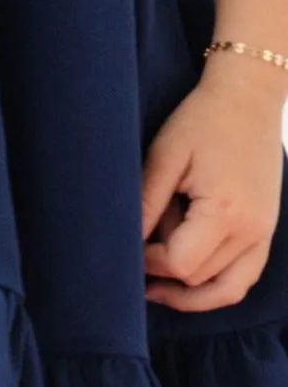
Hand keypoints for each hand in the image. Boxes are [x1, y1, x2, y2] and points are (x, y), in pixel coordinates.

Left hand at [142, 54, 286, 310]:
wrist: (248, 96)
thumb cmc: (202, 121)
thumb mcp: (163, 157)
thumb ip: (144, 205)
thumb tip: (121, 245)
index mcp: (226, 211)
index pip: (179, 264)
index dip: (147, 263)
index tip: (130, 243)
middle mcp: (252, 229)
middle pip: (197, 280)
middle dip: (164, 270)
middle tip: (145, 243)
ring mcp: (264, 232)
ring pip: (222, 289)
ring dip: (186, 288)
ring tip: (154, 279)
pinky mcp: (265, 230)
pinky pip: (242, 278)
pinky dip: (214, 288)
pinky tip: (183, 281)